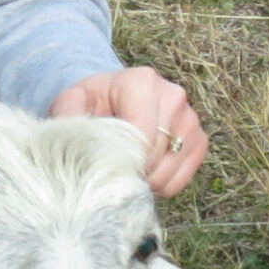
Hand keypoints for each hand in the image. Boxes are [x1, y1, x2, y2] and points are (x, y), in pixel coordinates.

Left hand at [51, 67, 206, 196]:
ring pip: (169, 169)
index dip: (124, 160)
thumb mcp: (72, 102)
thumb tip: (76, 132)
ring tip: (125, 172)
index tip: (106, 166)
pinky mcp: (199, 141)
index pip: (141, 133)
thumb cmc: (92, 104)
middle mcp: (173, 95)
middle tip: (111, 171)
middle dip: (132, 171)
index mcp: (141, 81)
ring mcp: (190, 119)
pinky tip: (143, 175)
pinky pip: (183, 178)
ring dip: (145, 182)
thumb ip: (68, 113)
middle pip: (155, 153)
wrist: (112, 103)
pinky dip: (161, 186)